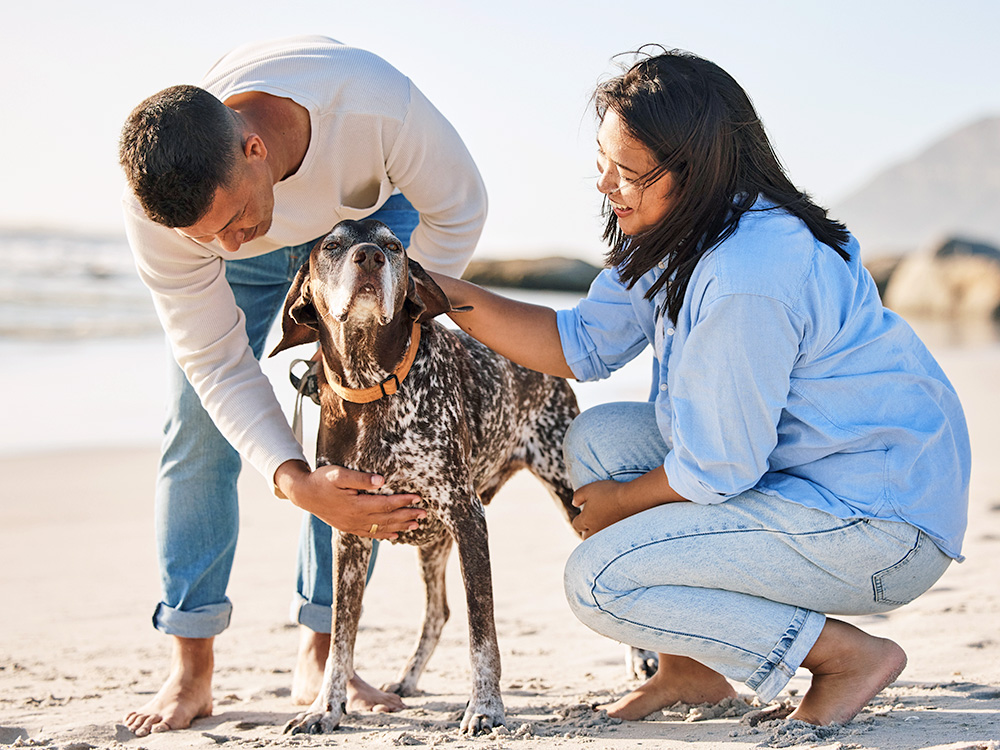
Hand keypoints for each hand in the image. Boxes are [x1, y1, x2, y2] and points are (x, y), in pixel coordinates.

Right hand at [274, 460, 425, 539]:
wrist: (303, 494)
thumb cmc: (321, 480)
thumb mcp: (338, 474)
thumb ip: (359, 478)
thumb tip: (381, 481)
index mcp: (356, 505)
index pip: (385, 504)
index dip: (403, 502)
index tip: (418, 498)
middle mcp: (355, 518)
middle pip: (387, 519)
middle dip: (407, 516)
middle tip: (424, 514)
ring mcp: (352, 525)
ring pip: (381, 528)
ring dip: (400, 527)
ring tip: (416, 525)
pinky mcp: (348, 527)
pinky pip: (370, 534)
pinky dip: (384, 535)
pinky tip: (394, 536)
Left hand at [571, 467, 688, 538]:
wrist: (632, 499)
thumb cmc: (609, 492)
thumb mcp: (589, 489)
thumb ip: (578, 496)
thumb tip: (574, 503)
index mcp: (586, 520)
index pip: (576, 524)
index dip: (579, 519)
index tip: (583, 515)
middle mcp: (595, 530)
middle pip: (586, 537)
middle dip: (587, 531)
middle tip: (591, 524)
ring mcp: (608, 535)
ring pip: (598, 541)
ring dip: (598, 536)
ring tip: (602, 528)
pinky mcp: (620, 536)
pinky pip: (612, 541)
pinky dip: (611, 537)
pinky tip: (615, 530)